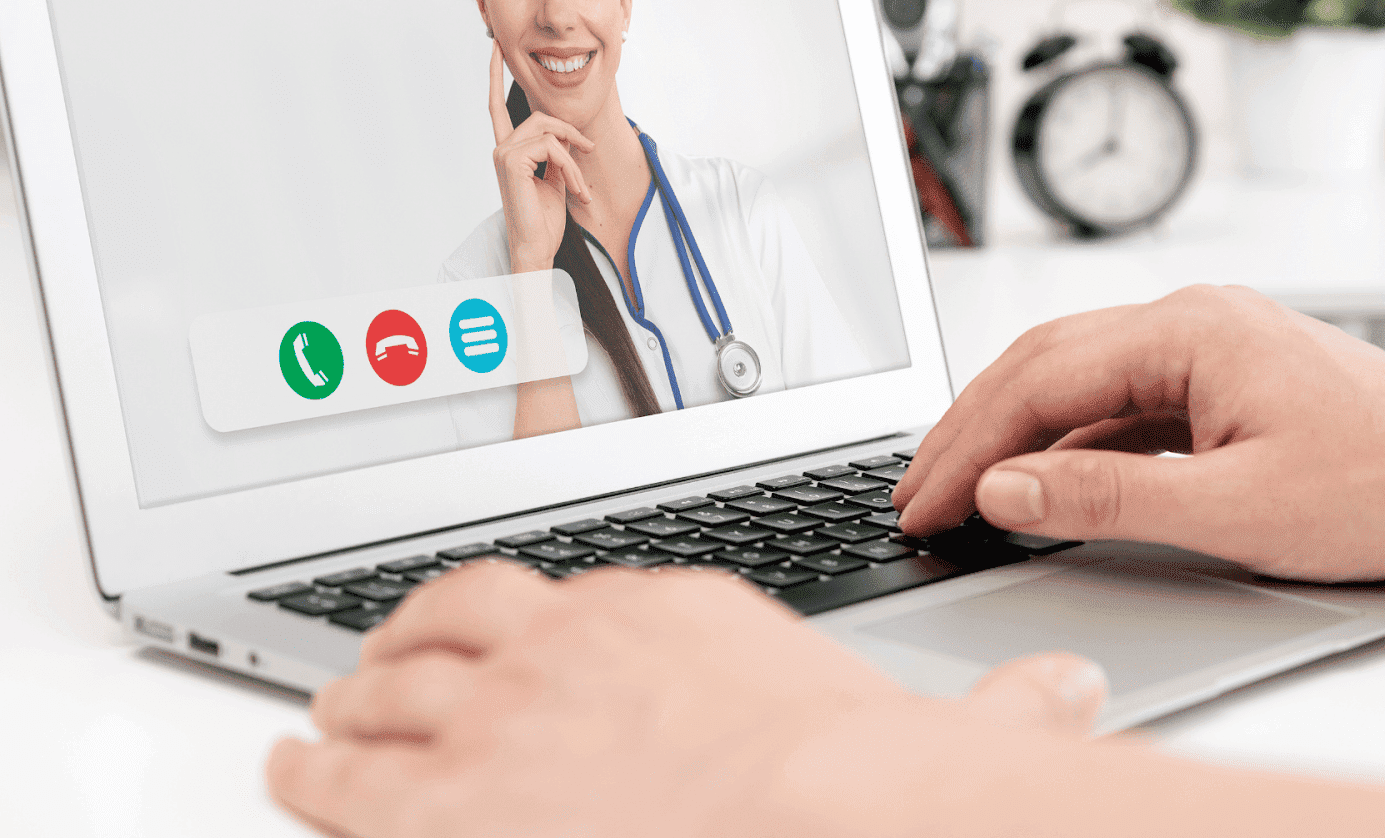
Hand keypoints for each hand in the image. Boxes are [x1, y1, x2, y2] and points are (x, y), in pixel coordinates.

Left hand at [267, 562, 1106, 837]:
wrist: (812, 812)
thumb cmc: (855, 777)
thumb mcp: (937, 724)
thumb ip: (1003, 704)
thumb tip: (1071, 698)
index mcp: (671, 614)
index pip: (574, 596)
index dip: (528, 621)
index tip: (514, 637)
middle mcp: (573, 642)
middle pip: (464, 620)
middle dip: (418, 641)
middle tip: (391, 661)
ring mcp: (505, 710)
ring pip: (394, 686)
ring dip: (355, 700)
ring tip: (329, 711)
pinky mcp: (454, 795)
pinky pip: (346, 773)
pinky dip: (308, 767)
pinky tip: (287, 768)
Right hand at [488, 42, 594, 273]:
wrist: (537, 247)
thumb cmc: (545, 220)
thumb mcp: (556, 179)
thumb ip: (557, 154)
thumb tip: (569, 137)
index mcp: (509, 150)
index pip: (497, 105)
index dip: (497, 74)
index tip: (497, 47)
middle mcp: (501, 148)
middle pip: (542, 117)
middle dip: (571, 132)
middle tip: (589, 152)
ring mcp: (503, 154)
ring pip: (550, 133)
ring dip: (575, 158)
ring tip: (581, 188)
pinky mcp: (511, 162)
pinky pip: (553, 148)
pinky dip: (571, 167)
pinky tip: (575, 189)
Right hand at [895, 285, 1384, 582]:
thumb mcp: (1234, 508)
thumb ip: (1106, 497)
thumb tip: (1003, 489)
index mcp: (1187, 330)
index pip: (1038, 381)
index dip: (969, 448)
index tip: (925, 501)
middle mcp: (1188, 320)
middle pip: (1041, 366)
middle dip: (970, 432)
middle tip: (916, 494)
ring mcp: (1203, 347)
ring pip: (1074, 382)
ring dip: (1013, 436)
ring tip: (960, 489)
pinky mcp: (1217, 380)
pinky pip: (1117, 403)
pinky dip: (1067, 444)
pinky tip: (1040, 483)